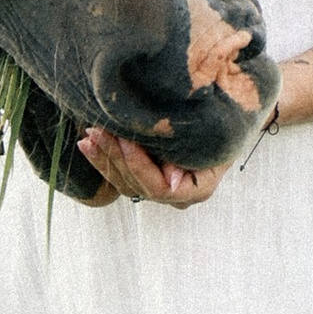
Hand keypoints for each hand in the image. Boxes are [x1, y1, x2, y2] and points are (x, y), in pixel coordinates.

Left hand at [75, 126, 232, 209]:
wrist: (224, 117)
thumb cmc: (223, 122)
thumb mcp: (212, 133)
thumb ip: (193, 150)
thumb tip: (170, 180)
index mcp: (197, 190)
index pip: (159, 187)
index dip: (139, 165)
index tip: (124, 139)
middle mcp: (177, 196)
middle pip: (138, 185)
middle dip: (115, 157)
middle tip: (97, 131)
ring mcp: (160, 189)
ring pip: (125, 183)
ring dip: (105, 159)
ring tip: (88, 136)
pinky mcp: (147, 178)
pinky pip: (122, 175)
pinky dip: (105, 159)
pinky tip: (88, 143)